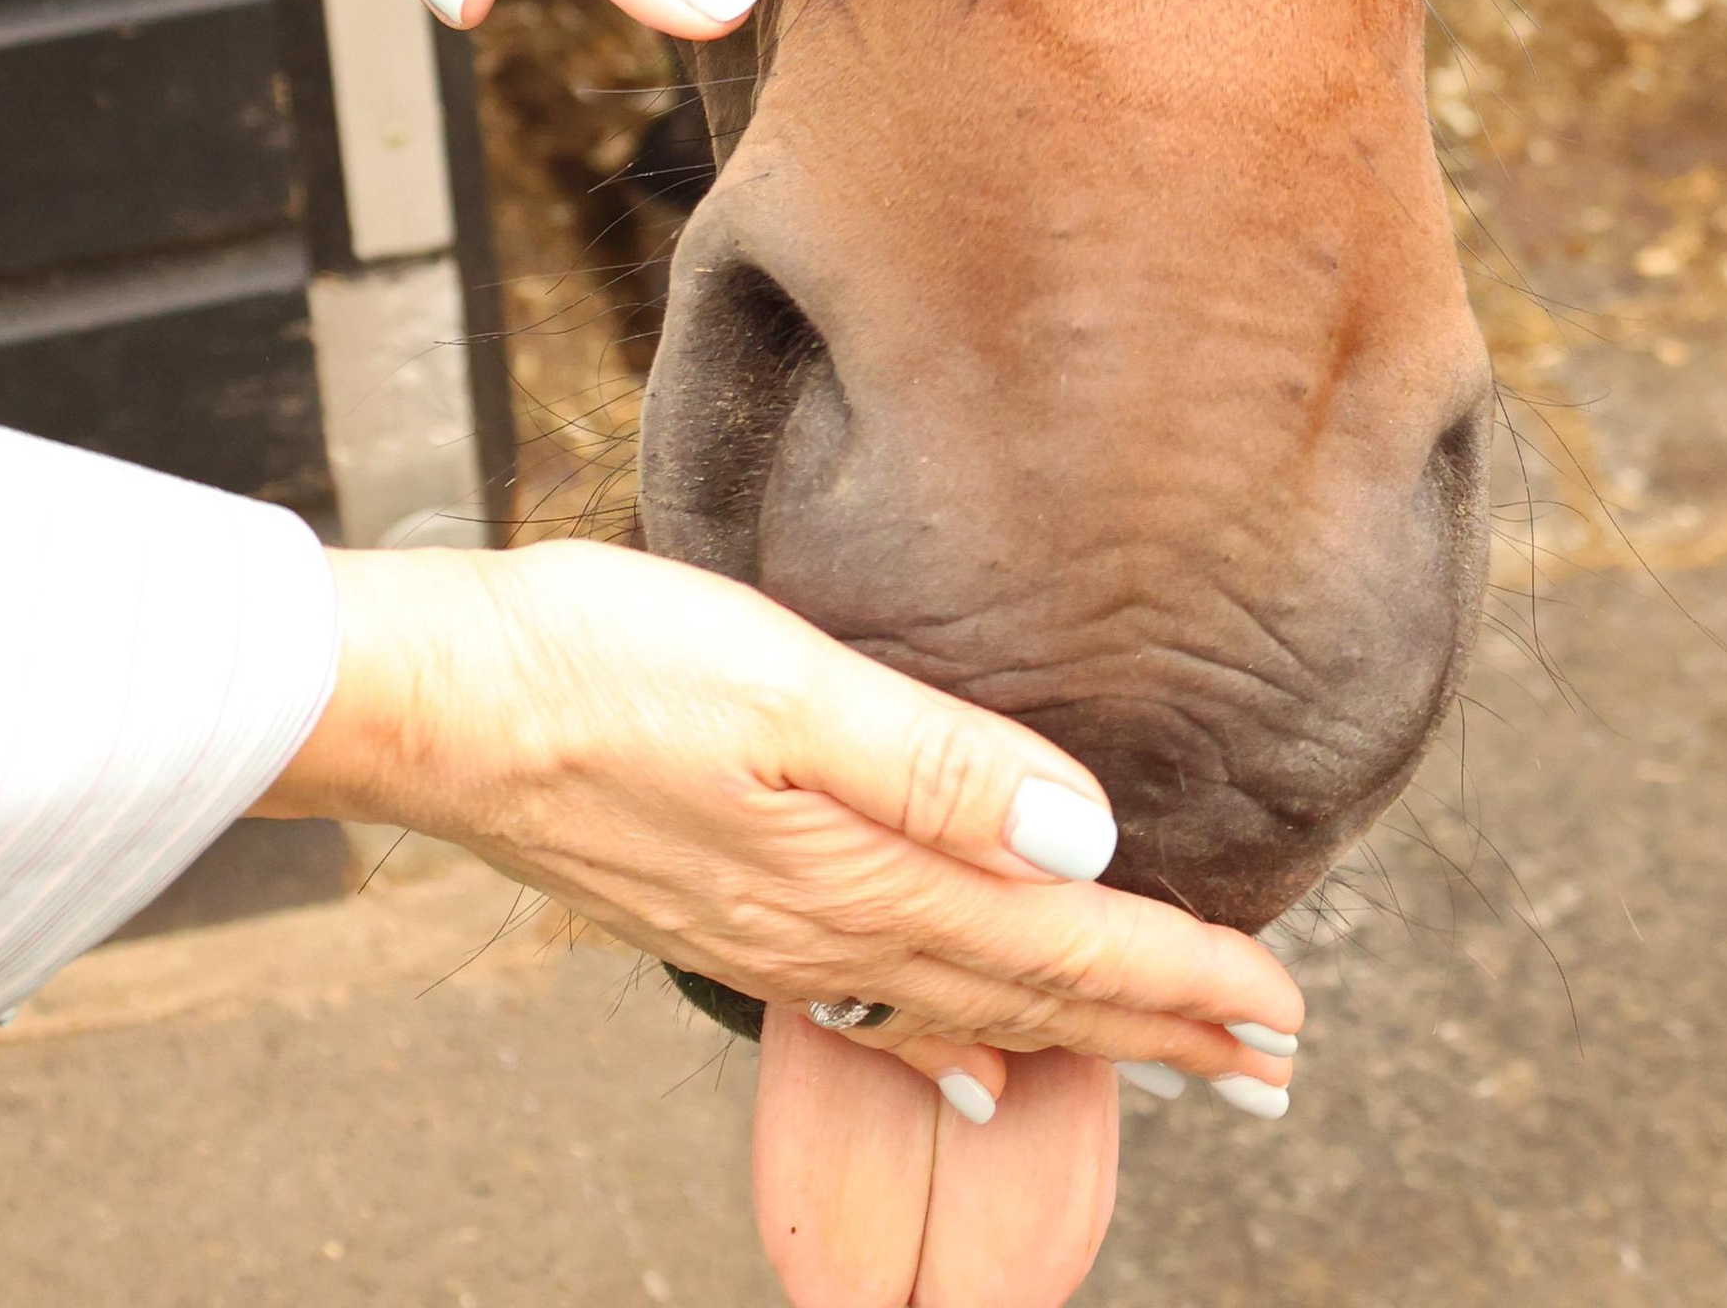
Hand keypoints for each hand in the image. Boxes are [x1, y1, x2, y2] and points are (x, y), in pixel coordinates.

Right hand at [256, 538, 1302, 1120]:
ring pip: (968, 1007)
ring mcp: (777, 931)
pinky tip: (977, 1065)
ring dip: (1080, 1035)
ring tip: (1169, 1062)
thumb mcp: (788, 683)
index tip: (1285, 1011)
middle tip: (1277, 1064)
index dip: (1184, 979)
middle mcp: (832, 927)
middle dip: (1165, 1029)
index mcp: (867, 872)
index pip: (1064, 942)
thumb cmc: (604, 661)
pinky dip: (958, 1041)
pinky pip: (882, 1008)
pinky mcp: (729, 911)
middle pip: (1034, 995)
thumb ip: (943, 763)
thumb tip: (1091, 837)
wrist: (441, 703)